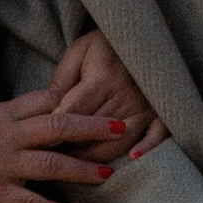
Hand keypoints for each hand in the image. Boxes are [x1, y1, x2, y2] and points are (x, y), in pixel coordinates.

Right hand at [0, 89, 130, 202]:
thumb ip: (5, 114)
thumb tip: (35, 110)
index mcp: (0, 115)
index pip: (44, 101)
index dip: (72, 102)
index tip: (95, 105)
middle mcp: (5, 137)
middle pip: (58, 127)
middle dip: (93, 128)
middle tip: (121, 129)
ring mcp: (2, 167)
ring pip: (51, 165)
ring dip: (82, 170)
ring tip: (105, 174)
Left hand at [49, 26, 166, 160]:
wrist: (142, 35)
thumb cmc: (103, 46)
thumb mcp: (78, 53)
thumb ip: (62, 81)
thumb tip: (48, 113)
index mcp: (103, 77)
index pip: (75, 111)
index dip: (57, 129)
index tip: (41, 144)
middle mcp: (126, 93)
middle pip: (95, 131)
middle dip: (72, 148)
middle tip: (52, 162)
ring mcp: (145, 105)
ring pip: (120, 140)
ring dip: (98, 157)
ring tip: (78, 168)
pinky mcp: (161, 112)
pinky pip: (157, 135)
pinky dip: (147, 149)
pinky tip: (131, 159)